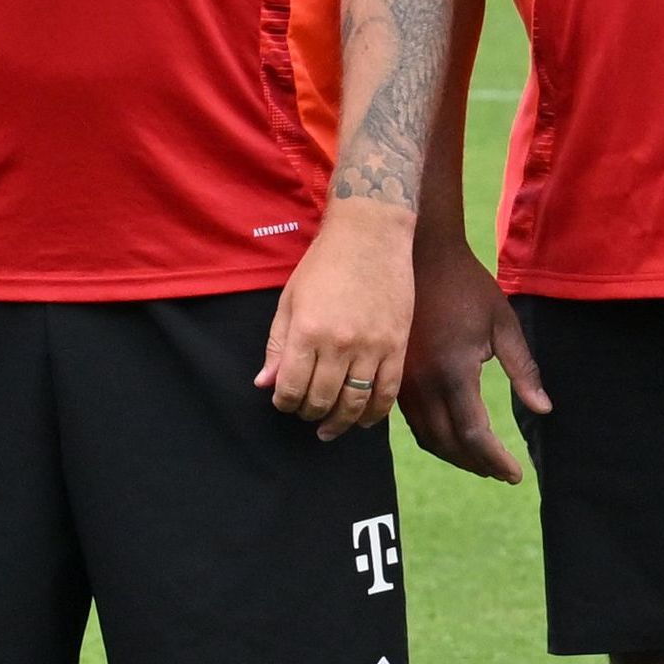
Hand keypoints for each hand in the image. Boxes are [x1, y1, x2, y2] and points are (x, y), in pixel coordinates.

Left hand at [260, 203, 415, 437]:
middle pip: (322, 399)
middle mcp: (340, 343)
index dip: (284, 402)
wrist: (371, 235)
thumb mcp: (290, 300)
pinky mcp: (398, 346)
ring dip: (340, 422)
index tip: (284, 401)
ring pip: (355, 403)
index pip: (291, 387)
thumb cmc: (325, 264)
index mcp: (308, 331)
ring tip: (329, 427)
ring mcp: (373, 346)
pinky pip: (388, 392)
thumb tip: (265, 384)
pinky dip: (375, 413)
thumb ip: (278, 345)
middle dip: (309, 413)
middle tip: (305, 413)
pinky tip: (364, 420)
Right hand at [399, 228, 549, 480]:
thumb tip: (542, 410)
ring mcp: (403, 382)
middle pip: (448, 444)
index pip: (474, 435)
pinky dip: (434, 437)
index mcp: (454, 372)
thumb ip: (524, 370)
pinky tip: (452, 436)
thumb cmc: (467, 286)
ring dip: (454, 454)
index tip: (515, 474)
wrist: (419, 255)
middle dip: (477, 464)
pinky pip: (411, 421)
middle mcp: (422, 384)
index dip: (496, 460)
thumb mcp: (504, 324)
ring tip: (481, 461)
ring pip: (427, 437)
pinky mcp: (394, 376)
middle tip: (502, 472)